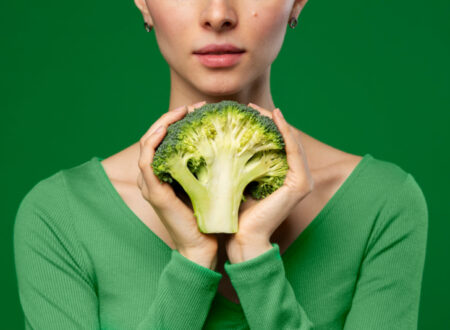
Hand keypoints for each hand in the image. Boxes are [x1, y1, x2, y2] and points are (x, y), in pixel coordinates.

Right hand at [137, 101, 217, 268]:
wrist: (202, 245)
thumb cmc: (207, 215)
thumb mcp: (208, 182)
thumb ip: (207, 164)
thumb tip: (227, 143)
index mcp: (165, 172)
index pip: (165, 138)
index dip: (177, 120)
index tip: (198, 109)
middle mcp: (153, 175)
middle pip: (154, 136)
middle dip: (172, 117)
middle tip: (194, 107)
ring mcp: (150, 183)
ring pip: (147, 143)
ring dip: (162, 123)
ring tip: (183, 111)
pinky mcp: (153, 192)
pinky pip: (146, 161)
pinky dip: (152, 142)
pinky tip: (164, 130)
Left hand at [224, 103, 314, 262]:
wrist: (241, 237)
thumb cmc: (236, 212)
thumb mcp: (238, 180)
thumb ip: (241, 163)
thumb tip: (225, 140)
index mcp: (283, 177)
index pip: (277, 144)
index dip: (264, 126)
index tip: (245, 112)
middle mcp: (297, 177)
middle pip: (285, 140)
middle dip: (269, 121)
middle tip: (250, 106)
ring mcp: (301, 180)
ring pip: (291, 141)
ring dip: (277, 122)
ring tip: (259, 108)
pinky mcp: (300, 183)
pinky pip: (293, 150)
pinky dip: (286, 131)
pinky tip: (275, 116)